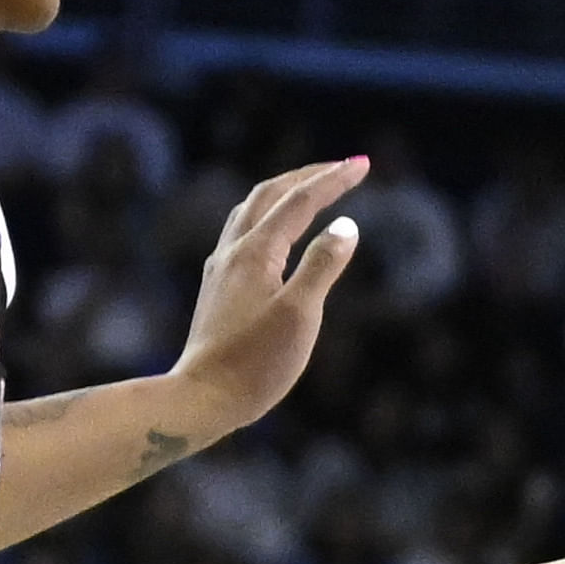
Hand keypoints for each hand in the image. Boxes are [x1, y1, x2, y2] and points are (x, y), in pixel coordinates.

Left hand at [165, 158, 364, 435]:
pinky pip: (241, 233)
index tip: (362, 164)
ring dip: (282, 193)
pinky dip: (266, 217)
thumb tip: (346, 226)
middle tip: (341, 168)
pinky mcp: (217, 289)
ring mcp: (220, 269)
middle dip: (307, 176)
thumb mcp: (301, 315)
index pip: (300, 201)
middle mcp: (233, 252)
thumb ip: (323, 265)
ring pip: (250, 211)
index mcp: (257, 252)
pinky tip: (271, 235)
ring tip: (308, 190)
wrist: (202, 399)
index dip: (332, 180)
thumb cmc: (256, 364)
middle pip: (270, 194)